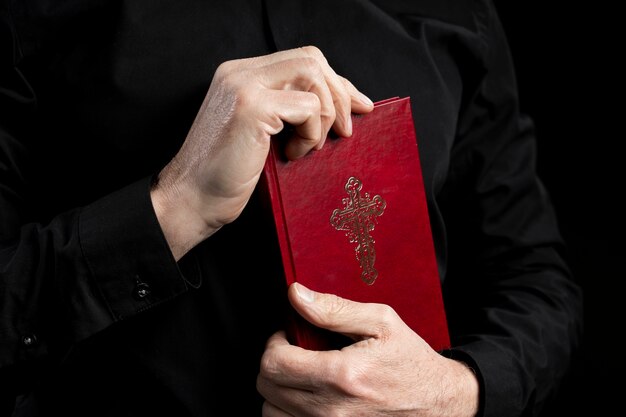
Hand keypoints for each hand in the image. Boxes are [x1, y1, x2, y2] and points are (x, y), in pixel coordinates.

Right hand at [151, 46, 373, 259]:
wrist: (192, 200)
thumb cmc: (227, 176)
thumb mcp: (262, 133)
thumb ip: (288, 111)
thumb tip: (341, 107)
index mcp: (241, 75)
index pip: (301, 61)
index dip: (335, 83)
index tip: (357, 108)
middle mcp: (240, 72)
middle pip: (312, 59)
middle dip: (339, 94)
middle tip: (346, 131)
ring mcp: (244, 86)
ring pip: (313, 76)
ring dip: (325, 115)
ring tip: (310, 147)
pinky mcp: (251, 107)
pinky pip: (308, 107)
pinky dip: (311, 134)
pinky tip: (292, 155)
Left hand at [257, 283, 479, 416]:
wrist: (437, 402)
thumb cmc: (409, 361)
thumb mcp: (380, 322)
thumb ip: (333, 309)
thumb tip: (296, 295)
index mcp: (342, 375)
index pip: (274, 363)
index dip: (274, 343)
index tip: (288, 336)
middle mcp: (332, 410)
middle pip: (267, 388)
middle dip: (274, 363)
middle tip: (294, 352)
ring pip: (271, 411)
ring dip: (278, 390)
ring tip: (300, 375)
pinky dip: (288, 411)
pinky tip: (306, 396)